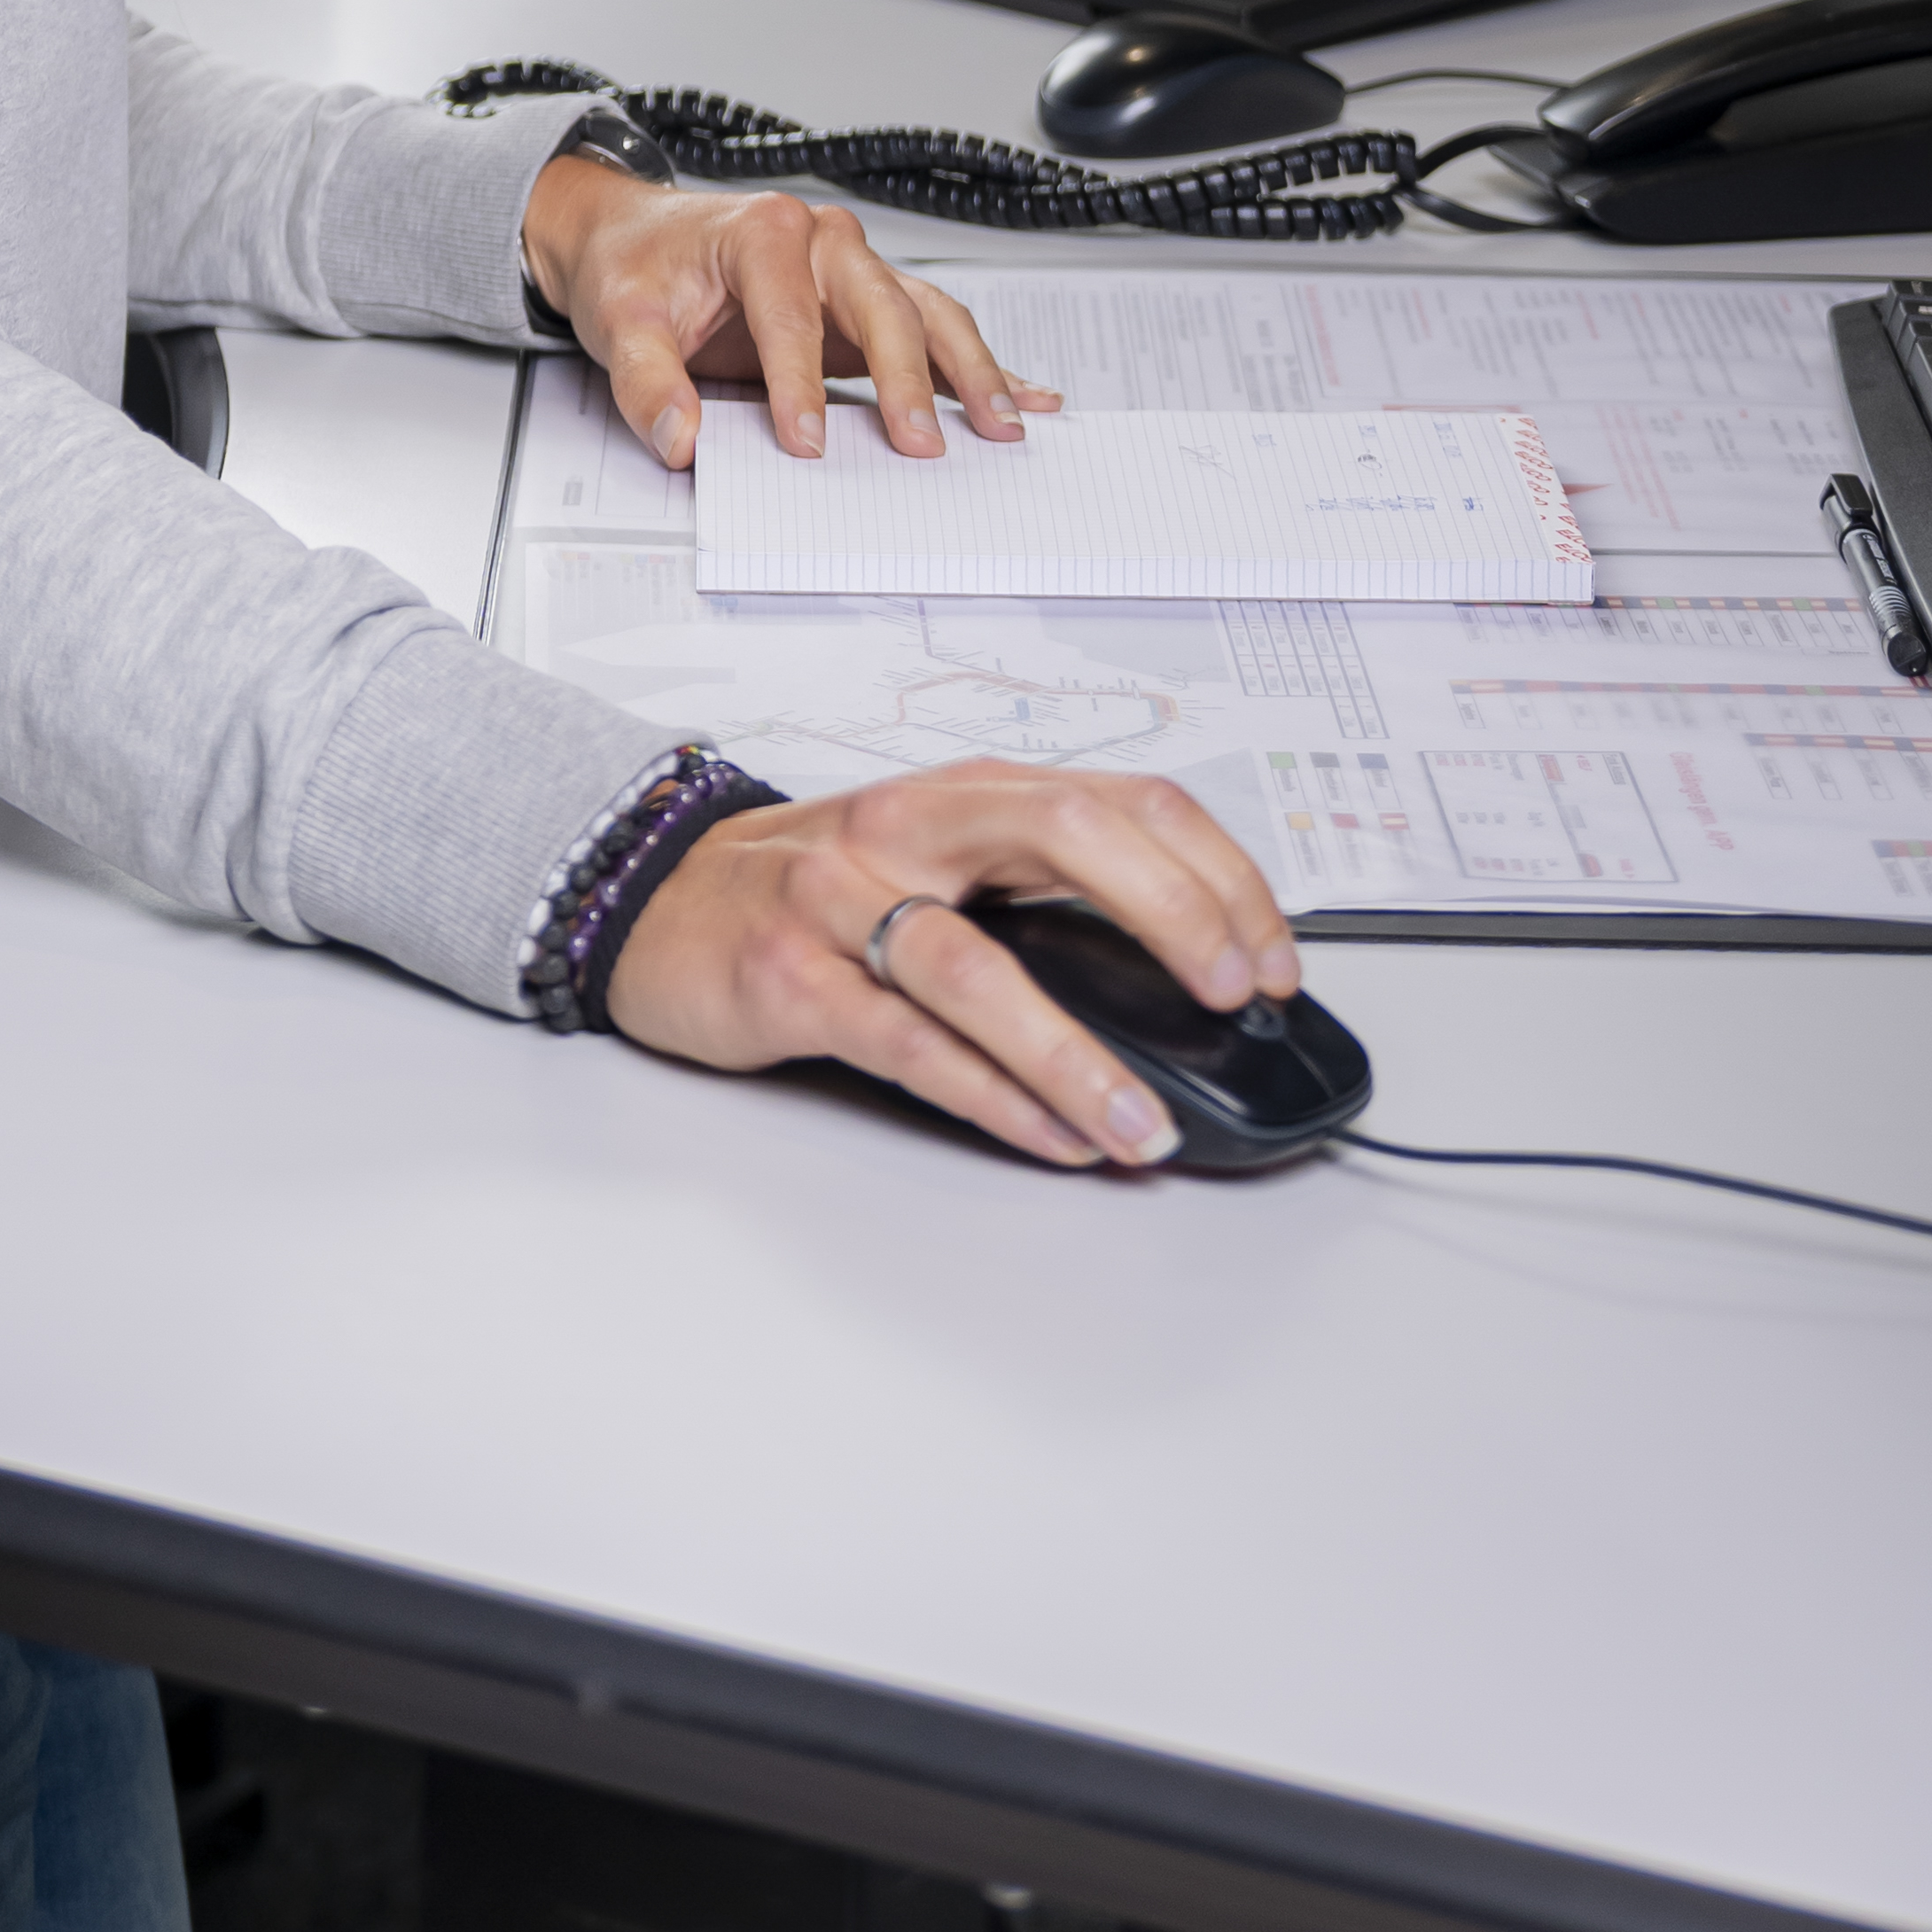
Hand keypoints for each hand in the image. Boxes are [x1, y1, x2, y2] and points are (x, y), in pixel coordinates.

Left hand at [517, 156, 1053, 472]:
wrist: (631, 236)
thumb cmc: (633, 267)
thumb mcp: (617, 319)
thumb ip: (646, 380)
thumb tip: (680, 437)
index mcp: (765, 231)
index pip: (790, 315)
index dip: (797, 385)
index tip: (803, 444)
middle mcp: (822, 241)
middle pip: (882, 307)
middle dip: (908, 378)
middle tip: (921, 446)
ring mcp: (852, 270)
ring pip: (926, 314)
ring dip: (969, 371)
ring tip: (1002, 425)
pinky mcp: (866, 304)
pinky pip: (933, 328)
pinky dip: (979, 363)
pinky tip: (1023, 395)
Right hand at [606, 764, 1297, 1168]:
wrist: (656, 901)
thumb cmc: (813, 889)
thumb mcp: (938, 858)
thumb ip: (1038, 894)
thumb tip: (1183, 977)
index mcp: (971, 793)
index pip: (1126, 801)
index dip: (1217, 872)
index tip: (1274, 956)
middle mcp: (913, 829)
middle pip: (1070, 835)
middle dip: (1176, 914)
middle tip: (1238, 998)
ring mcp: (844, 901)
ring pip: (982, 968)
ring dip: (1079, 1056)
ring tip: (1143, 1125)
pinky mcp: (791, 980)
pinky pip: (909, 1046)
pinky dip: (993, 1098)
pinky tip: (1052, 1137)